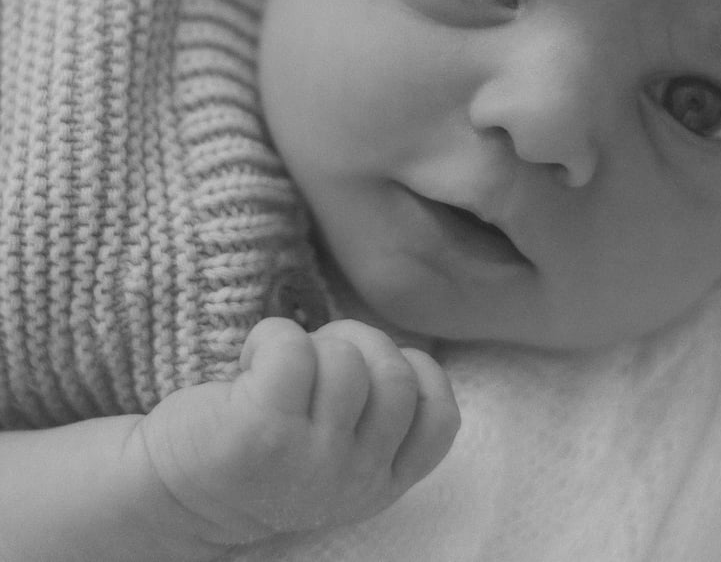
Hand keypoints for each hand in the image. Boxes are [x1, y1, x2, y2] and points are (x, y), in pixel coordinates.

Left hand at [132, 318, 459, 548]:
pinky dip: (269, 337)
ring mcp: (310, 460)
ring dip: (308, 343)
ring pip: (346, 358)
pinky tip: (247, 365)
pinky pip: (292, 346)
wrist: (169, 494)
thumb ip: (378, 417)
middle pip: (396, 374)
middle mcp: (353, 479)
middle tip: (316, 361)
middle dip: (357, 343)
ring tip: (277, 371)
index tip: (366, 370)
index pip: (440, 416)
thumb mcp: (337, 452)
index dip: (415, 372)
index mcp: (379, 483)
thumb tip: (404, 349)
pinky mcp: (262, 433)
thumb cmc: (262, 450)